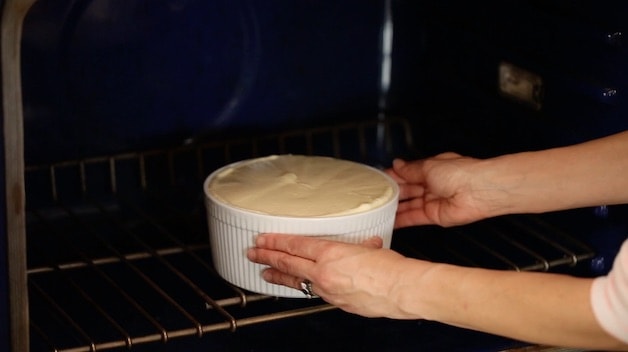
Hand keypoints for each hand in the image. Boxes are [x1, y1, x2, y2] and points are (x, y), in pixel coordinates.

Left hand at [246, 233, 420, 317]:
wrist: (403, 290)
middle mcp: (325, 272)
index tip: (262, 239)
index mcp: (331, 253)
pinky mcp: (336, 303)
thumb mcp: (371, 247)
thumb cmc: (392, 268)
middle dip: (266, 257)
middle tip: (252, 253)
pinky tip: (297, 286)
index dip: (275, 242)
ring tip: (264, 272)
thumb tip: (363, 246)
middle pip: (288, 263)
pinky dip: (301, 288)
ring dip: (278, 275)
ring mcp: (328, 290)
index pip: (295, 245)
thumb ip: (359, 247)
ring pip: (297, 281)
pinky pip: (313, 293)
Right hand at [386, 154, 494, 227]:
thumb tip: (397, 164)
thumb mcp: (428, 166)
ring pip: (408, 205)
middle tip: (374, 196)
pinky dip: (402, 220)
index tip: (377, 180)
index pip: (406, 173)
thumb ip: (410, 169)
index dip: (392, 176)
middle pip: (406, 189)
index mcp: (430, 168)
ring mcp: (432, 200)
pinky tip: (390, 222)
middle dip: (391, 193)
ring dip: (394, 208)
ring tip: (377, 210)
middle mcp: (431, 184)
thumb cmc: (461, 173)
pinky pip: (414, 218)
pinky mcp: (434, 216)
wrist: (479, 191)